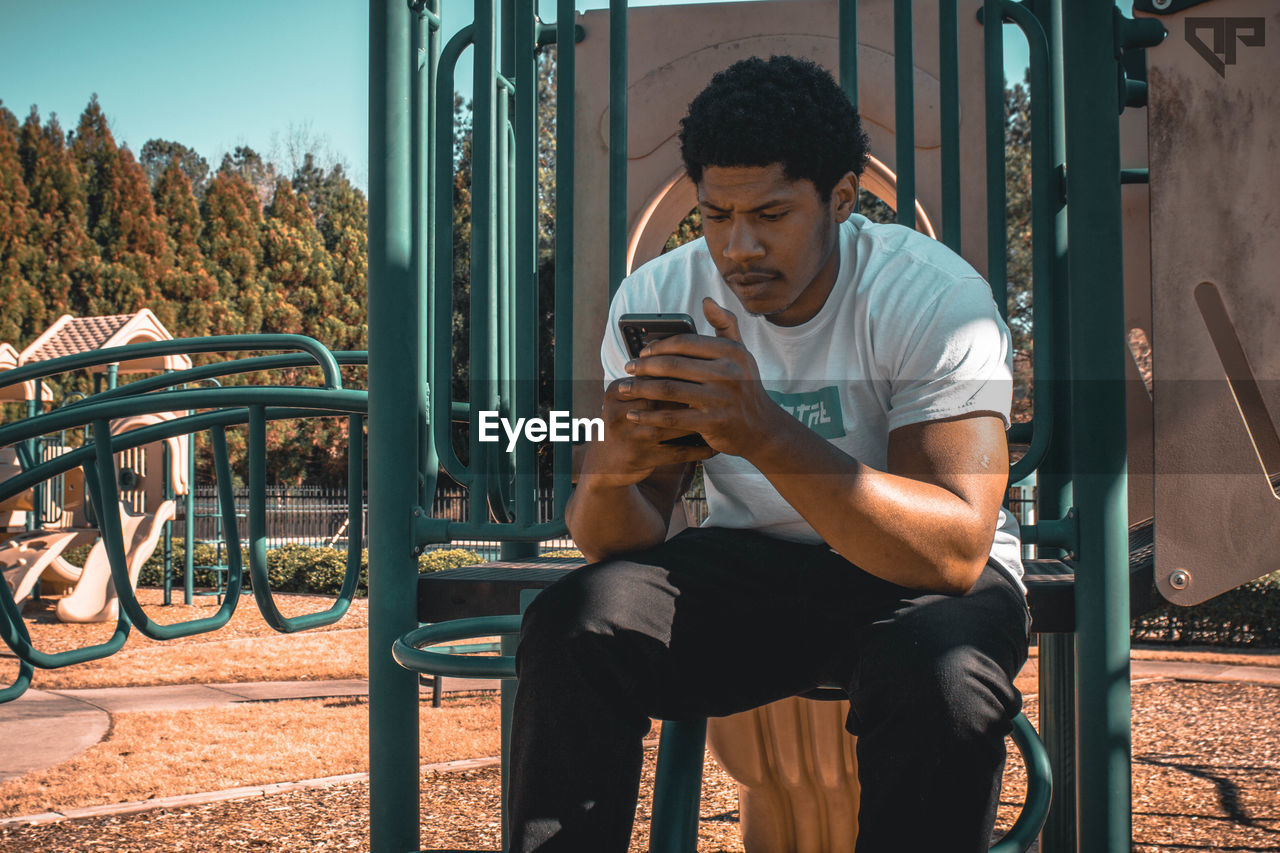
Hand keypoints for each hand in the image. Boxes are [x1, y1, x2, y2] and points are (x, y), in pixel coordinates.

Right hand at [582, 375, 717, 488]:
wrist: (606, 463)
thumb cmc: (626, 422)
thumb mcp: (627, 399)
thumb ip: (649, 378)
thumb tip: (684, 349)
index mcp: (616, 392)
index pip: (653, 376)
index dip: (682, 373)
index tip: (708, 371)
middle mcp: (619, 412)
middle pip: (662, 399)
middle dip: (693, 395)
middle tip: (720, 391)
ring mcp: (630, 437)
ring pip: (672, 424)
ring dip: (700, 421)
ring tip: (722, 416)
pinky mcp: (641, 458)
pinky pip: (677, 453)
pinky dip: (698, 450)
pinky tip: (715, 446)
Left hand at [620, 297, 785, 456]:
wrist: (762, 428)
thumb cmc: (744, 386)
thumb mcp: (741, 353)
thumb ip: (725, 325)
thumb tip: (707, 300)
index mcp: (731, 351)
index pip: (685, 342)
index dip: (658, 346)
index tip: (642, 353)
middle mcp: (728, 373)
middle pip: (673, 365)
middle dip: (644, 367)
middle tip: (627, 369)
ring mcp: (720, 399)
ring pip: (669, 390)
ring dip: (640, 389)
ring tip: (624, 388)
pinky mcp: (713, 423)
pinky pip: (672, 418)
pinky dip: (649, 416)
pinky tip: (633, 414)